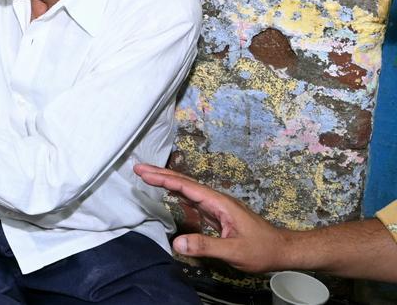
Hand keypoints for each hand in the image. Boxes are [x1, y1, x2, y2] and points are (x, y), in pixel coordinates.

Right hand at [134, 163, 291, 272]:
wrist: (282, 250)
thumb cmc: (262, 249)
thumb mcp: (234, 251)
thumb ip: (205, 245)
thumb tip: (176, 243)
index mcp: (219, 203)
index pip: (187, 187)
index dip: (164, 179)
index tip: (144, 172)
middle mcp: (217, 200)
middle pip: (185, 183)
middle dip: (161, 174)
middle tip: (138, 168)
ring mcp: (217, 207)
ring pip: (188, 189)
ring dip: (167, 181)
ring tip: (147, 175)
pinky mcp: (217, 215)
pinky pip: (192, 199)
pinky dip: (177, 192)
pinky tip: (170, 191)